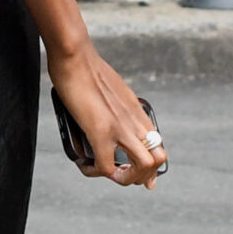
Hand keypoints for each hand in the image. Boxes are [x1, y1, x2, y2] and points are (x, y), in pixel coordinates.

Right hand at [46, 44, 165, 188]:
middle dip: (143, 176)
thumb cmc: (85, 66)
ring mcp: (120, 127)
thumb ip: (115, 104)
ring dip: (126, 178)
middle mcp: (134, 120)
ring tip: (107, 173)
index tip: (141, 174)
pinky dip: (96, 172)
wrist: (74, 55)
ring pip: (143, 167)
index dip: (151, 164)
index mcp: (136, 110)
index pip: (157, 143)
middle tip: (123, 175)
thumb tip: (108, 113)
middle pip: (158, 159)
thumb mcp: (111, 88)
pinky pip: (106, 167)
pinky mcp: (100, 132)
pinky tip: (86, 166)